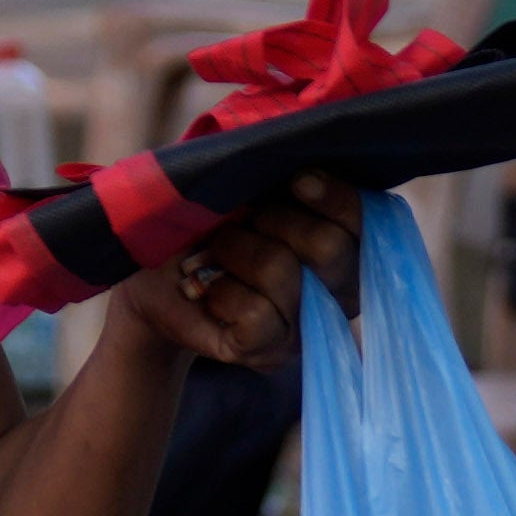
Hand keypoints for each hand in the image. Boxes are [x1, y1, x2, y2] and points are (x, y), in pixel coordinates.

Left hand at [105, 174, 368, 375]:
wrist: (152, 275)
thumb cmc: (204, 222)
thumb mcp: (239, 186)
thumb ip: (273, 173)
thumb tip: (296, 163)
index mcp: (341, 244)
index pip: (363, 222)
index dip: (335, 198)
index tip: (296, 179)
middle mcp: (335, 292)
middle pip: (330, 248)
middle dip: (274, 220)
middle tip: (242, 219)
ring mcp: (305, 327)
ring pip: (282, 272)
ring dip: (233, 249)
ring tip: (211, 252)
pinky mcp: (269, 353)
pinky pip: (256, 314)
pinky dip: (219, 290)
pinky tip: (205, 289)